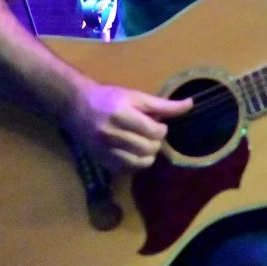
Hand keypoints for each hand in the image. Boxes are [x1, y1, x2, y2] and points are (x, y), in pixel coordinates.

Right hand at [65, 83, 192, 173]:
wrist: (77, 107)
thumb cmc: (109, 98)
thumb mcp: (136, 96)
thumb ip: (163, 105)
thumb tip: (190, 105)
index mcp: (121, 115)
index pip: (153, 131)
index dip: (161, 129)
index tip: (157, 124)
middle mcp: (111, 134)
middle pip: (149, 148)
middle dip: (155, 141)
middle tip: (151, 134)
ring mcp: (105, 150)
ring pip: (141, 162)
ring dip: (148, 154)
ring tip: (143, 143)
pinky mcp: (102, 161)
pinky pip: (129, 169)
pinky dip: (136, 162)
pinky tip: (133, 151)